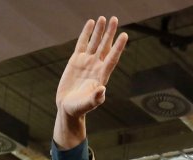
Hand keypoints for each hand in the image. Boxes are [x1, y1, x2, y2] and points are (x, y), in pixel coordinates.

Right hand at [53, 16, 127, 148]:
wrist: (68, 108)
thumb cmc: (79, 108)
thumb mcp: (87, 104)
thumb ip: (95, 98)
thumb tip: (102, 90)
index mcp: (101, 75)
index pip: (112, 58)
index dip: (118, 47)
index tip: (125, 35)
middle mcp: (96, 66)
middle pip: (105, 46)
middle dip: (110, 33)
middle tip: (115, 19)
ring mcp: (86, 62)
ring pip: (95, 43)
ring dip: (99, 31)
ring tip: (103, 18)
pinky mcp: (76, 60)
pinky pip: (82, 44)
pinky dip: (86, 33)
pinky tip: (90, 23)